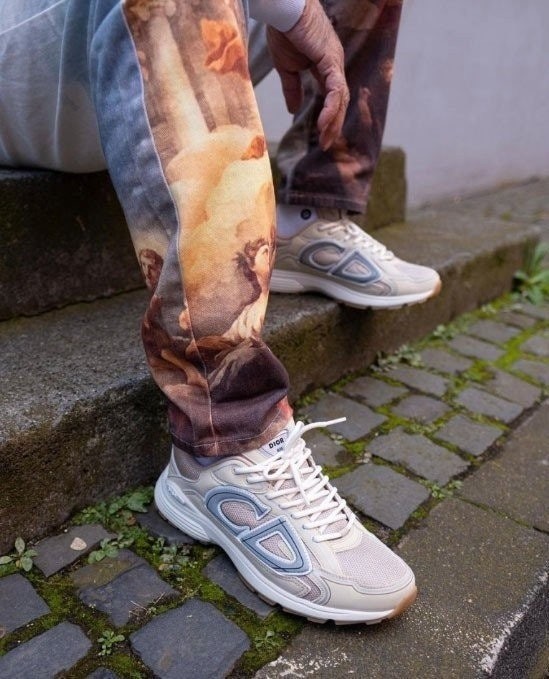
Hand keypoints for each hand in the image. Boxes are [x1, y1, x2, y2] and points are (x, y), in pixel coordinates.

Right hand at [266, 0, 348, 149]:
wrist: (283, 9)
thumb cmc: (283, 31)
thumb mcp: (287, 68)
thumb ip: (292, 89)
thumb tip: (293, 111)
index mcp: (326, 66)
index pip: (333, 96)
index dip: (329, 116)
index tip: (321, 135)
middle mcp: (334, 65)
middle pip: (341, 100)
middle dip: (334, 124)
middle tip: (327, 145)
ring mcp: (335, 62)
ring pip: (341, 98)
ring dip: (334, 121)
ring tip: (325, 139)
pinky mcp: (331, 60)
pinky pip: (335, 90)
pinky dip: (331, 108)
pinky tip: (323, 124)